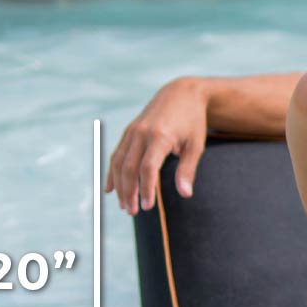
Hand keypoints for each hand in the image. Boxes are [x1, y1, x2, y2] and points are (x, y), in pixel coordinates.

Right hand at [109, 78, 208, 212]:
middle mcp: (141, 133)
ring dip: (119, 185)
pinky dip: (112, 172)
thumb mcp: (196, 146)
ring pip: (119, 162)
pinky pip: (117, 154)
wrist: (182, 94)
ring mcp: (132, 131)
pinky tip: (110, 189)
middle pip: (129, 168)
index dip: (145, 189)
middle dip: (129, 192)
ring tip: (124, 205)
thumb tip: (185, 194)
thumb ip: (187, 170)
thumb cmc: (193, 122)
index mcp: (159, 136)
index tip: (147, 207)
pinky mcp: (129, 131)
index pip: (147, 168)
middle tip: (132, 212)